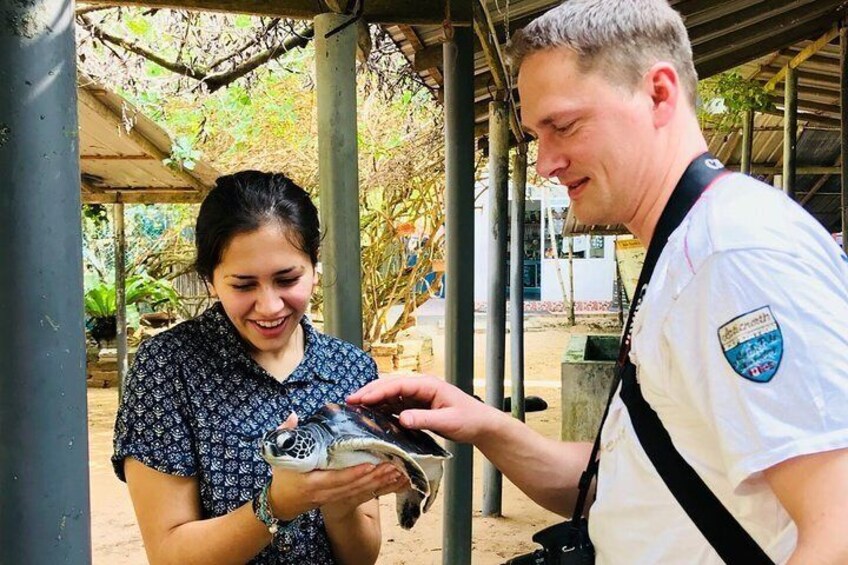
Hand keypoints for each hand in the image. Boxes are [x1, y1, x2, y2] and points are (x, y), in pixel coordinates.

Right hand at [267, 414, 406, 521]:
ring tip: (397, 470)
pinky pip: (361, 495)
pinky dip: (377, 489)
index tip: (370, 463)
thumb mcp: (279, 455)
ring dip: (379, 483)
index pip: (335, 478)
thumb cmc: (282, 476)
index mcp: (311, 482)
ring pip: (360, 492)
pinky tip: (391, 481)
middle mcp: (324, 493)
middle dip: (374, 477)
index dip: (353, 473)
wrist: (282, 503)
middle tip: (393, 464)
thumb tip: (293, 415)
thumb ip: (286, 434)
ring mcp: (333, 499)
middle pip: (353, 486)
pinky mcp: (339, 500)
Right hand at [346, 375, 501, 443]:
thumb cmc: (469, 420)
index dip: (378, 391)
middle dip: (369, 392)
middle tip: (349, 400)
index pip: (398, 384)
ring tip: (354, 407)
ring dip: (374, 399)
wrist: (482, 425)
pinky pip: (397, 404)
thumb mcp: (448, 422)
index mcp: (428, 385)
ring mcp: (419, 395)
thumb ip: (424, 420)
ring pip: (391, 394)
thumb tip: (402, 418)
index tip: (361, 398)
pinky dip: (383, 408)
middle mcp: (421, 387)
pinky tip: (372, 415)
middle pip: (390, 385)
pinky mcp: (418, 406)